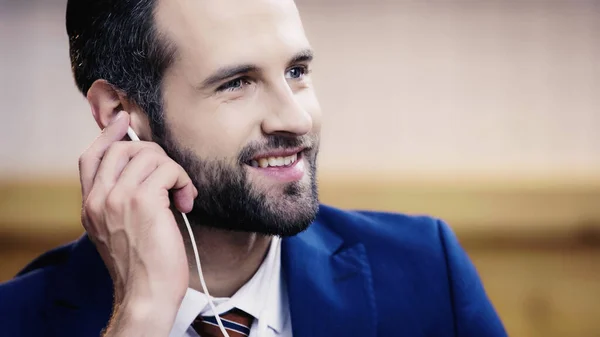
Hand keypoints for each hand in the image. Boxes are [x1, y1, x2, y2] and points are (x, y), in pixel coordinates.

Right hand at [79, 111, 196, 335]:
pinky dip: (183, 180)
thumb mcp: (120, 231)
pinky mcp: (143, 201)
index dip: (108, 134)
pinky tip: (186, 201)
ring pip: (149, 155)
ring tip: (181, 196)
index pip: (91, 157)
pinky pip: (168, 169)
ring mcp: (118, 198)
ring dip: (174, 171)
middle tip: (172, 178)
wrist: (147, 294)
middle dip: (154, 155)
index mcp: (91, 206)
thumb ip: (121, 201)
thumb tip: (145, 172)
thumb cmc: (143, 266)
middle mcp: (99, 199)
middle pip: (122, 148)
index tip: (125, 121)